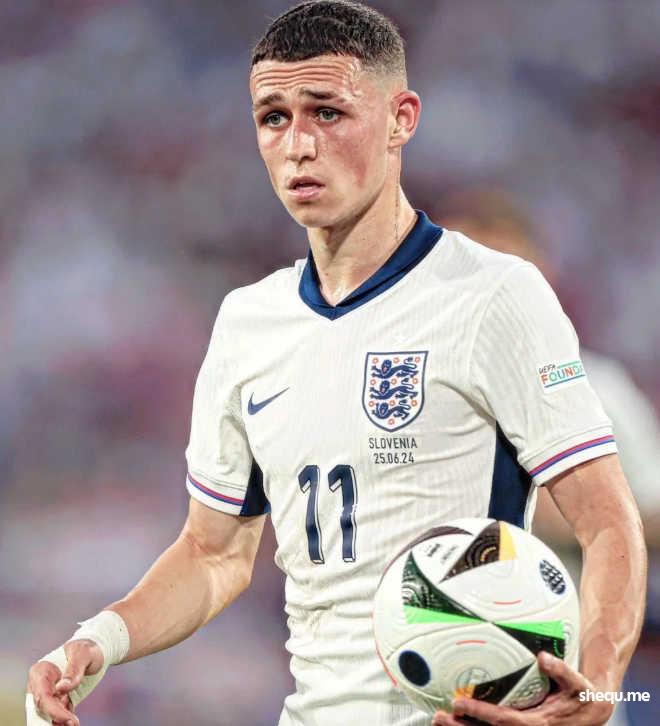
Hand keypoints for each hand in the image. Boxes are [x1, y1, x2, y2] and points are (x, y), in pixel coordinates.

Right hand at [27, 639, 104, 725]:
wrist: (96, 652)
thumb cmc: (88, 649)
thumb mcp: (84, 654)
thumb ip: (74, 669)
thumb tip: (61, 688)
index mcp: (41, 671)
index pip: (43, 695)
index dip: (53, 710)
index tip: (68, 718)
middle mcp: (40, 685)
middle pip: (41, 709)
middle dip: (53, 720)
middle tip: (72, 724)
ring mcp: (49, 694)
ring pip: (47, 715)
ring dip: (58, 722)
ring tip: (73, 724)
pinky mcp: (59, 702)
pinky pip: (57, 716)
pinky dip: (62, 722)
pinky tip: (73, 724)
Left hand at [432, 652, 612, 725]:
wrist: (593, 714)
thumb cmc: (583, 696)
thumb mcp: (579, 684)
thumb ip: (562, 671)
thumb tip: (543, 657)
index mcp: (540, 724)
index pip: (505, 721)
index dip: (482, 713)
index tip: (460, 703)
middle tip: (440, 716)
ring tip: (438, 720)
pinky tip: (455, 723)